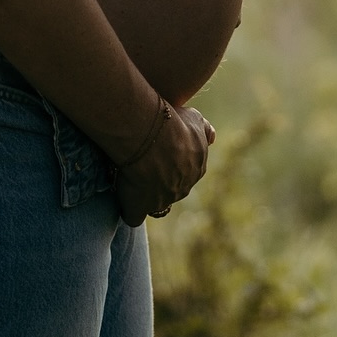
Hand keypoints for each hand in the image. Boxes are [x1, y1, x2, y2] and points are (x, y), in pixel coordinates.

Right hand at [113, 103, 214, 227]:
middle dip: (160, 176)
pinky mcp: (139, 206)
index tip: (159, 148)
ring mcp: (162, 200)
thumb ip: (204, 130)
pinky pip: (134, 215)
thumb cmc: (171, 124)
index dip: (171, 160)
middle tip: (144, 157)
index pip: (185, 170)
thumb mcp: (194, 120)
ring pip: (154, 200)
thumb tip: (212, 138)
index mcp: (197, 168)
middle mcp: (183, 188)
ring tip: (129, 170)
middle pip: (171, 187)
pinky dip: (129, 208)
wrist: (150, 134)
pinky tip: (124, 196)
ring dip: (144, 190)